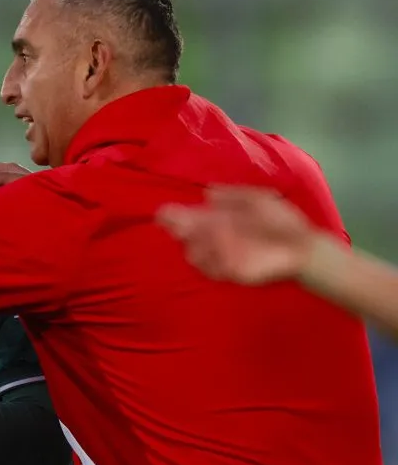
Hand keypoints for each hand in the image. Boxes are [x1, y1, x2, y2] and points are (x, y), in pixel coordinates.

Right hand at [157, 186, 316, 283]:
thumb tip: (207, 192)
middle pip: (184, 236)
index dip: (172, 216)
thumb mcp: (258, 199)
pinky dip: (213, 263)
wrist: (301, 248)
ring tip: (221, 238)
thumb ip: (233, 195)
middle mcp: (213, 238)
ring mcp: (220, 256)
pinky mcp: (231, 271)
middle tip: (191, 226)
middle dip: (183, 230)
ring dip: (199, 247)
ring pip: (193, 254)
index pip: (186, 217)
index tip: (163, 214)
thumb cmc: (280, 221)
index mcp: (217, 219)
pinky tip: (228, 253)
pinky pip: (210, 269)